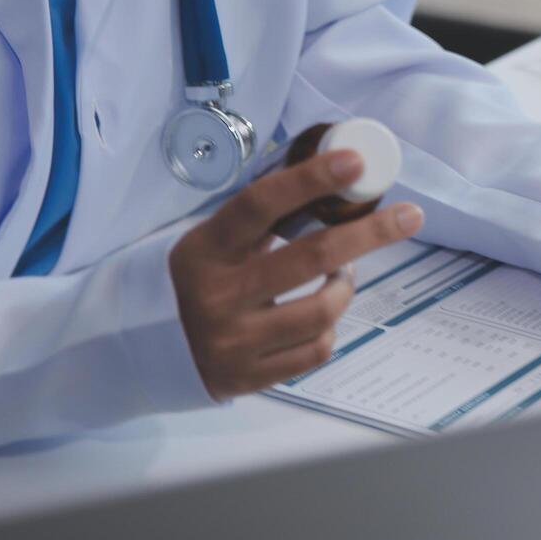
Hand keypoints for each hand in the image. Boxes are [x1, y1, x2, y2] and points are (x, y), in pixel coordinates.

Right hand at [170, 149, 424, 399]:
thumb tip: (324, 172)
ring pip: (322, 311)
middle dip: (369, 233)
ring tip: (341, 276)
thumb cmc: (185, 281)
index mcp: (204, 249)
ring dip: (345, 288)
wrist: (130, 350)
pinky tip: (318, 315)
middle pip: (310, 257)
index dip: (310, 180)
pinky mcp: (247, 377)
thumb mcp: (207, 241)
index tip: (356, 162)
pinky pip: (315, 350)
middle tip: (410, 216)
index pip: (260, 205)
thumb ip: (258, 218)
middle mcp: (216, 295)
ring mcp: (232, 340)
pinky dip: (328, 328)